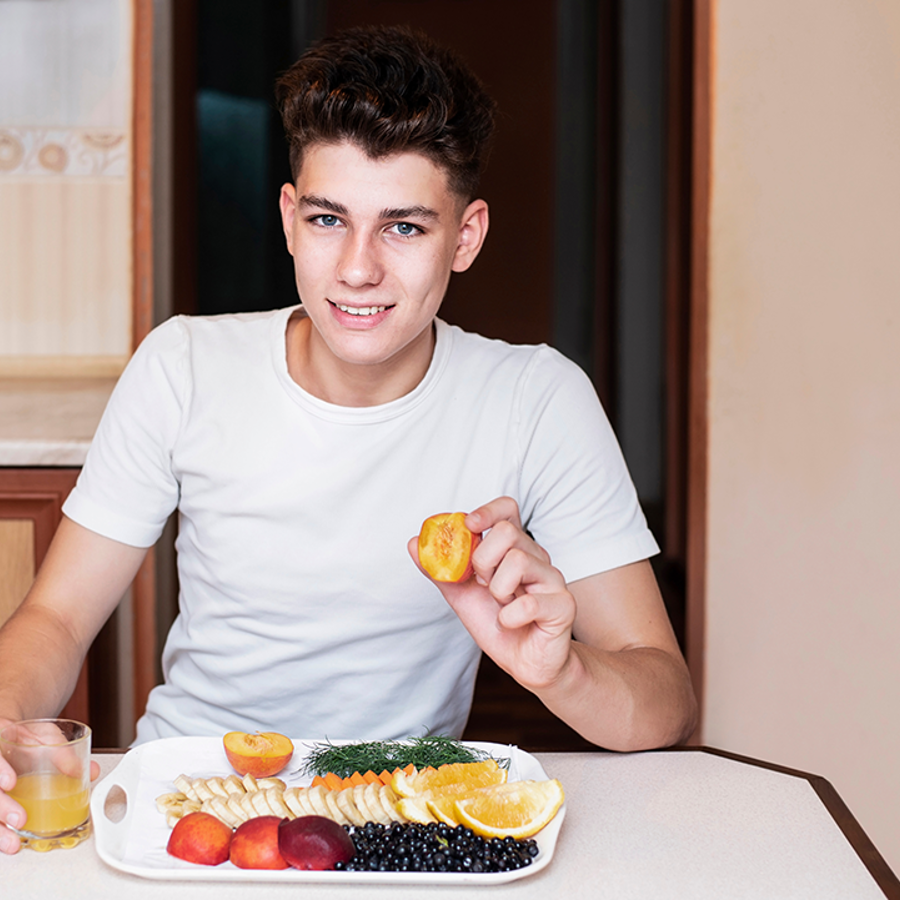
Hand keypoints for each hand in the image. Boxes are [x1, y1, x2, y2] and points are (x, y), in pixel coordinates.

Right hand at [0, 717, 99, 855]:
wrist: (10, 736)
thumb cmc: (25, 737)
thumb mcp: (44, 736)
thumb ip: (63, 752)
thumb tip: (90, 771)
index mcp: (0, 741)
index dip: (0, 771)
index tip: (11, 783)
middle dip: (2, 808)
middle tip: (20, 819)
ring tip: (13, 842)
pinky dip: (0, 830)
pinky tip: (9, 841)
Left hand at [409, 497, 576, 691]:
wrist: (524, 662)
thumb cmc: (498, 623)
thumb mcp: (462, 595)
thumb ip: (441, 570)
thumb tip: (414, 543)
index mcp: (514, 548)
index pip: (507, 509)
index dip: (487, 511)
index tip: (469, 525)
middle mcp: (537, 556)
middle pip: (507, 531)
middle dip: (483, 560)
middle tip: (484, 584)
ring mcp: (553, 579)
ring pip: (519, 561)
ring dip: (498, 591)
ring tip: (502, 605)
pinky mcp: (563, 605)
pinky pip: (528, 602)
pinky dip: (509, 618)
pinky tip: (511, 623)